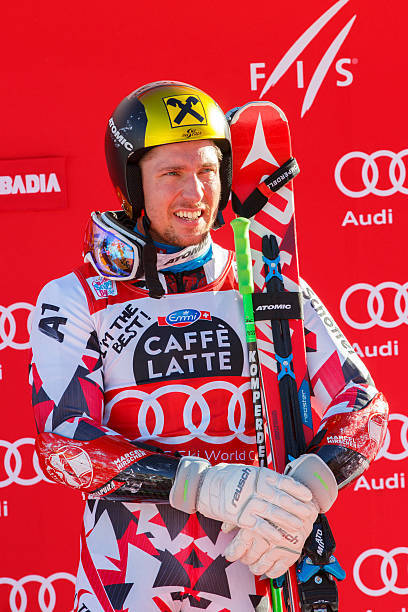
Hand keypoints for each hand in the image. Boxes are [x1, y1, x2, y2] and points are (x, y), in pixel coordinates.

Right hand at [223, 454, 337, 577]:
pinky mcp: (239, 515)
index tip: (308, 496)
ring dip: (287, 520)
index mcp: (258, 474)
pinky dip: (270, 531)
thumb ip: (263, 479)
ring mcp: (247, 501)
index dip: (297, 490)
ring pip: (272, 512)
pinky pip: (258, 525)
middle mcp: (254, 486)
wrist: (204, 484)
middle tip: (309, 513)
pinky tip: (280, 537)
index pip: (283, 481)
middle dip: (297, 506)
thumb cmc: (226, 478)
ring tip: (299, 527)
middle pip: (280, 497)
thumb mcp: (247, 472)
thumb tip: (282, 486)